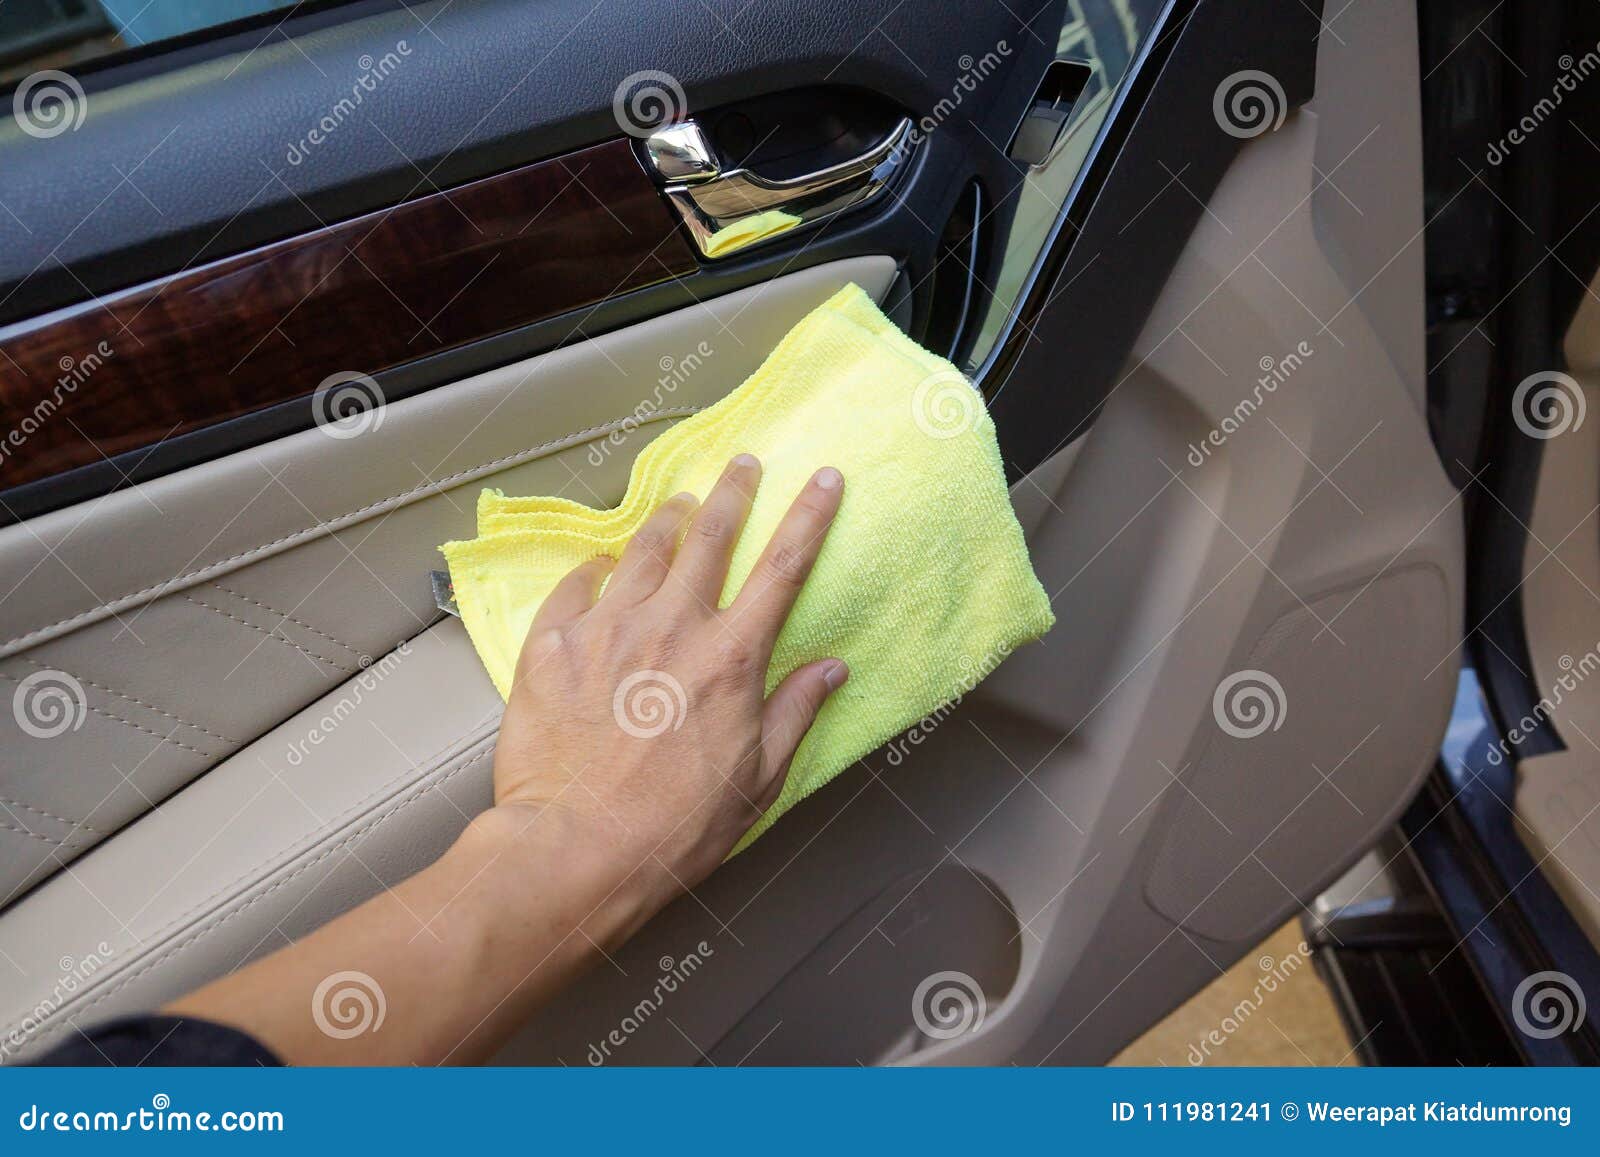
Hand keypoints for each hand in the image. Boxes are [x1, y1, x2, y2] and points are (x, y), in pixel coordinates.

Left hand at [486, 454, 848, 907]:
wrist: (576, 848)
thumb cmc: (672, 828)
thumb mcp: (757, 780)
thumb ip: (794, 713)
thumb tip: (830, 671)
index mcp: (731, 657)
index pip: (783, 567)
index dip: (809, 516)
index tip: (823, 479)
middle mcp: (672, 626)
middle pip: (710, 536)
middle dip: (732, 492)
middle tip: (741, 465)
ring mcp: (608, 629)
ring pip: (642, 549)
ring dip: (666, 520)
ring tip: (676, 505)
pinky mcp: (552, 644)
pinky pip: (576, 585)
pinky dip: (594, 569)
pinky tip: (599, 566)